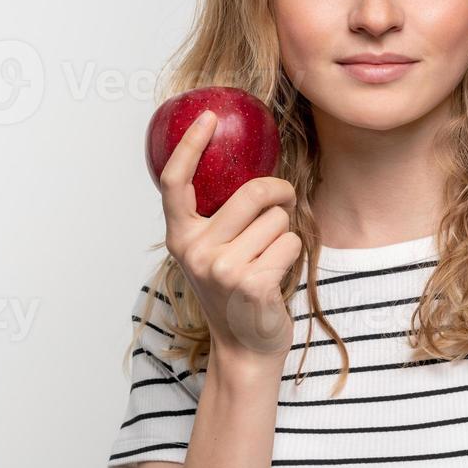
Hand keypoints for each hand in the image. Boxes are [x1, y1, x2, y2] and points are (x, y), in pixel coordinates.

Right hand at [158, 110, 299, 371]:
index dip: (190, 145)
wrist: (246, 349)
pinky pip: (289, 241)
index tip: (208, 118)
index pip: (175, 182)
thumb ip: (216, 219)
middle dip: (278, 192)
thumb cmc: (235, 293)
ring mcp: (221, 268)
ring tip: (268, 258)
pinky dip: (292, 252)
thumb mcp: (212, 253)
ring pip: (276, 218)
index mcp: (180, 237)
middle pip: (249, 193)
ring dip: (284, 232)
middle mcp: (195, 251)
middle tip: (284, 200)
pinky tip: (276, 276)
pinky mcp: (252, 282)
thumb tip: (245, 168)